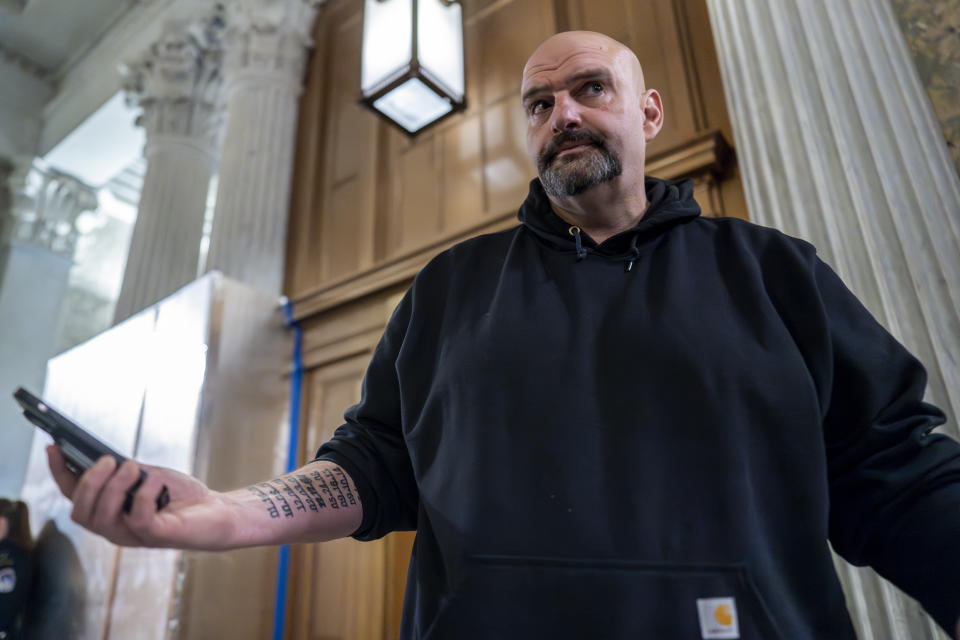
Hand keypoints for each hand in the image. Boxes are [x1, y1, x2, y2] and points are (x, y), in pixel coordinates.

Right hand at [47, 445, 238, 549]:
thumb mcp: (146, 476)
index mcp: (108, 511)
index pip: (74, 496)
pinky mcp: (157, 536)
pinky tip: (156, 481)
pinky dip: (144, 494)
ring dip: (114, 487)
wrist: (216, 512)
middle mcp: (115, 528)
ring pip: (103, 517)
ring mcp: (134, 535)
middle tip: (108, 460)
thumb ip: (125, 471)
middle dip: (88, 482)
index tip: (53, 447)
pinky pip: (138, 519)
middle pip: (80, 512)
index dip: (60, 473)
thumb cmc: (180, 495)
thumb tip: (103, 458)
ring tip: (131, 467)